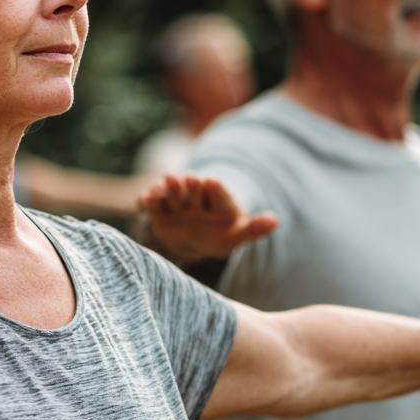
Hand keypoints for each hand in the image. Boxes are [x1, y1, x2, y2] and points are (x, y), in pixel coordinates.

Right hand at [139, 174, 278, 261]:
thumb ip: (254, 229)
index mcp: (219, 199)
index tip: (211, 182)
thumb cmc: (222, 236)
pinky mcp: (161, 212)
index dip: (215, 188)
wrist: (194, 241)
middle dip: (190, 184)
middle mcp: (198, 197)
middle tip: (188, 178)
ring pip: (174, 193)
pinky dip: (150, 203)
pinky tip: (144, 201)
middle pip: (194, 189)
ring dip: (169, 188)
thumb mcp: (238, 235)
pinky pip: (155, 206)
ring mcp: (178, 203)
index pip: (218, 191)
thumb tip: (275, 221)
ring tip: (163, 185)